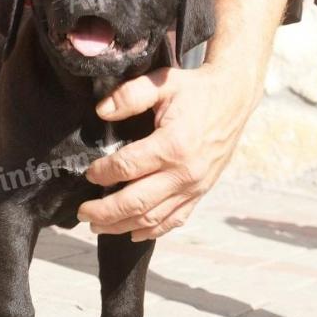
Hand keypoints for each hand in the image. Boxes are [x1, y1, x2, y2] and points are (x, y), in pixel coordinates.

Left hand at [78, 63, 258, 241]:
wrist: (234, 99)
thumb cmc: (195, 91)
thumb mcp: (162, 83)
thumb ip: (129, 95)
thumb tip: (101, 112)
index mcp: (173, 145)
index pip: (126, 168)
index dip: (101, 173)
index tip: (88, 173)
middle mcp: (184, 173)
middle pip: (136, 203)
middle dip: (104, 211)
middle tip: (82, 213)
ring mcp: (194, 188)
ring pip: (152, 218)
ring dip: (121, 226)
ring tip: (98, 226)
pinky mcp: (200, 193)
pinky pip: (174, 220)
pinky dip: (152, 230)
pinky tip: (132, 233)